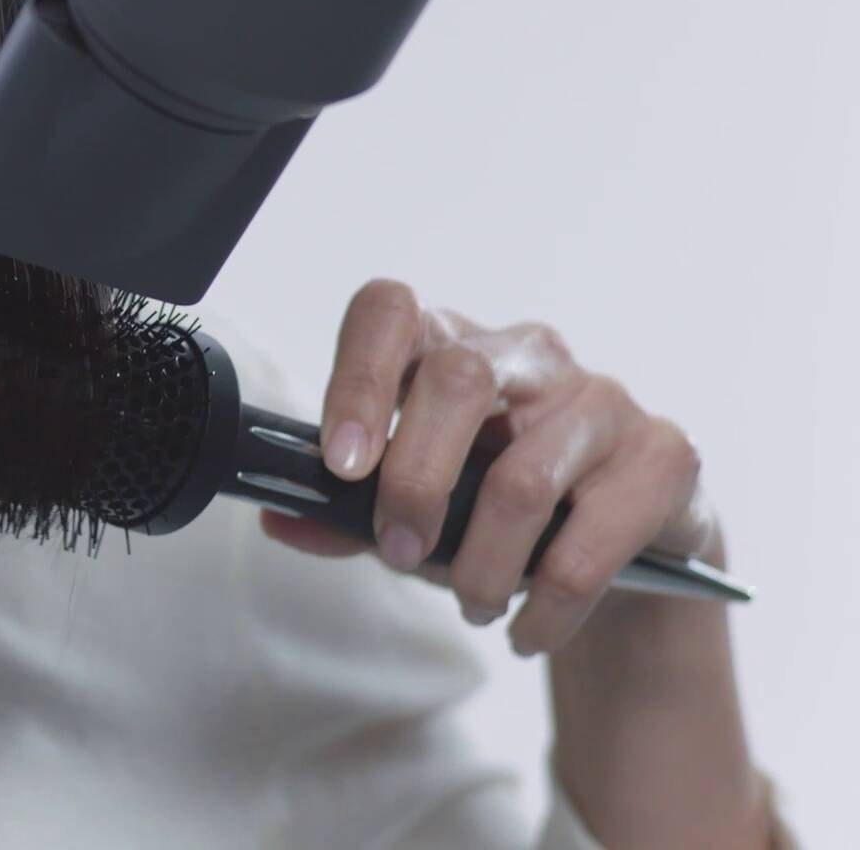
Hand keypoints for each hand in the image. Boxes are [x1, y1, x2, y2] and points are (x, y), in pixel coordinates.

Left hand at [260, 278, 720, 656]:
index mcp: (449, 344)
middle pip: (456, 379)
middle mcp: (527, 353)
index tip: (339, 466)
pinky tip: (527, 631)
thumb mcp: (414, 508)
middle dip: (414, 483)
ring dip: (481, 566)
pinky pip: (592, 539)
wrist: (627, 546)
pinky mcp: (664, 454)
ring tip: (472, 609)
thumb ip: (344, 514)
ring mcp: (601, 397)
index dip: (357, 379)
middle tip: (399, 553)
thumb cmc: (497, 509)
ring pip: (522, 477)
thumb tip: (278, 518)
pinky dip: (548, 603)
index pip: (389, 312)